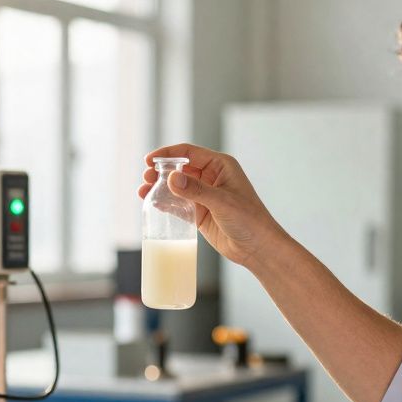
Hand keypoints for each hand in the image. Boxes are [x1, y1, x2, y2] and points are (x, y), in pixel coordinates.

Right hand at [138, 143, 287, 267]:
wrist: (258, 248)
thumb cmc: (249, 220)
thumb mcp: (222, 202)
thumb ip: (196, 190)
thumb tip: (171, 178)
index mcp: (220, 166)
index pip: (189, 152)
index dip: (168, 154)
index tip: (149, 160)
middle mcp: (211, 177)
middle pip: (179, 168)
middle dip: (160, 171)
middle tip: (146, 177)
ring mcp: (204, 195)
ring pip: (176, 186)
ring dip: (160, 187)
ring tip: (143, 191)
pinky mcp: (199, 213)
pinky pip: (178, 203)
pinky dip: (165, 202)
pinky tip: (153, 202)